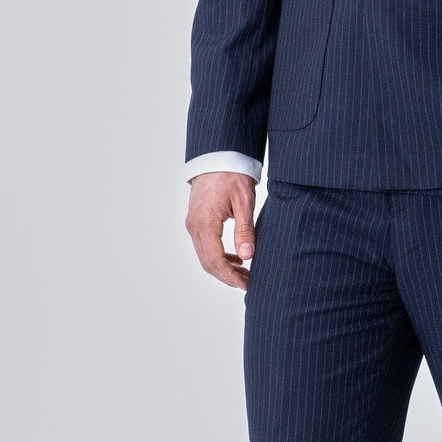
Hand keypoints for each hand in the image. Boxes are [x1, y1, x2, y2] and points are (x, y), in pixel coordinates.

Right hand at [185, 171, 258, 290]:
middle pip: (208, 263)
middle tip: (248, 283)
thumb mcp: (244, 202)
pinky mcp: (196, 221)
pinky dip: (218, 256)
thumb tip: (248, 257)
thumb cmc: (232, 175)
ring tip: (245, 273)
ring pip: (205, 256)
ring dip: (223, 268)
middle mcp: (194, 226)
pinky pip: (204, 246)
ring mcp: (193, 224)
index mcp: (206, 223)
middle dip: (227, 277)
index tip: (246, 285)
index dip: (230, 277)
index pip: (215, 260)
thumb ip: (245, 230)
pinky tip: (236, 258)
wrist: (217, 157)